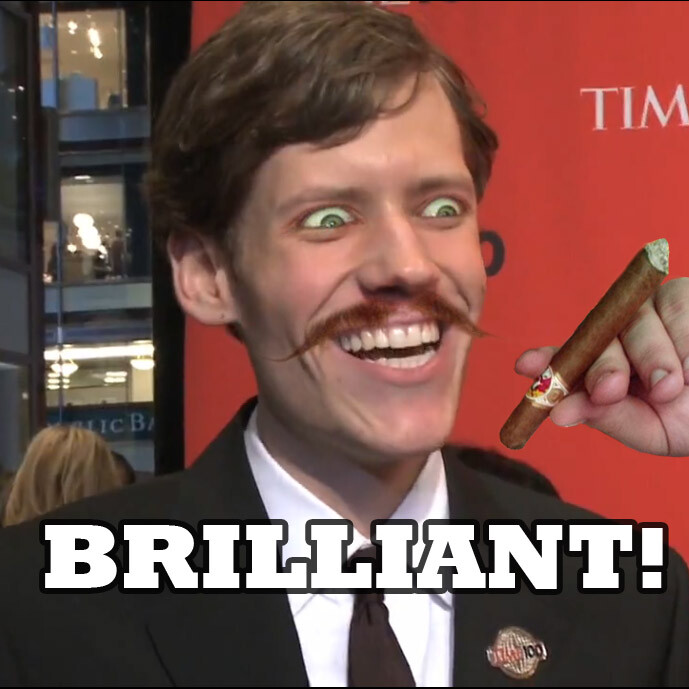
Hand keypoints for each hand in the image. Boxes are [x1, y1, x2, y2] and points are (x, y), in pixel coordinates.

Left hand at [515, 278, 688, 455]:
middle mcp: (621, 334)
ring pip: (633, 325)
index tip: (526, 367)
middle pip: (596, 340)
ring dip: (651, 359)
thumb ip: (612, 417)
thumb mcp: (656, 429)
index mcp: (608, 366)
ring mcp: (650, 310)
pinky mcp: (681, 295)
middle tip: (610, 391)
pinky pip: (674, 310)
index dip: (548, 360)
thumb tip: (560, 411)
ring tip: (674, 386)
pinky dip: (684, 340)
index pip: (570, 357)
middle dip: (600, 367)